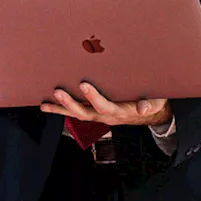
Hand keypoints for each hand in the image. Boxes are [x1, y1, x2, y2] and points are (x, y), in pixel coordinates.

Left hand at [40, 82, 171, 127]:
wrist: (151, 112)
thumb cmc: (152, 101)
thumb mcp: (155, 101)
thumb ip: (149, 104)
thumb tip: (142, 108)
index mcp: (119, 112)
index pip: (104, 105)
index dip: (93, 97)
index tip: (83, 84)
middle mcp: (106, 116)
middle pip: (84, 113)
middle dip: (69, 103)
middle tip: (57, 91)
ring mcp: (99, 116)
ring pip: (77, 114)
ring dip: (60, 109)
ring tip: (44, 104)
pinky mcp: (95, 113)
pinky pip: (76, 113)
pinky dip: (62, 110)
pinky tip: (49, 105)